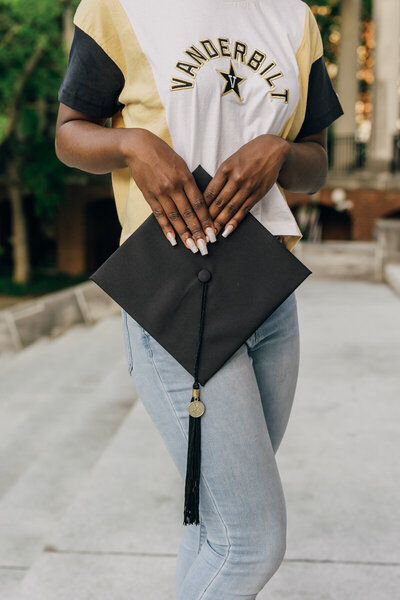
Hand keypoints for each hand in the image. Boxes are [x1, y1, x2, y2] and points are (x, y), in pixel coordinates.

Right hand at [122, 128, 216, 253]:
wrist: (139, 148)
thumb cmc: (164, 156)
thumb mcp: (182, 165)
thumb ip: (190, 183)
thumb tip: (200, 204)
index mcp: (185, 177)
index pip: (199, 203)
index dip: (206, 220)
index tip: (212, 232)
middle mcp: (174, 186)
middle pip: (188, 213)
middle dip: (198, 231)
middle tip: (205, 246)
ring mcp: (160, 192)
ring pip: (175, 217)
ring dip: (184, 234)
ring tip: (191, 246)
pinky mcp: (149, 196)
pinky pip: (159, 215)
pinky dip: (166, 228)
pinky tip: (173, 239)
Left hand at [203, 134, 289, 236]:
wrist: (272, 150)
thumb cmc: (248, 155)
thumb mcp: (231, 161)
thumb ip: (221, 177)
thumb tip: (210, 196)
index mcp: (226, 168)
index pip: (210, 191)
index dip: (202, 206)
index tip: (196, 216)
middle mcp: (236, 178)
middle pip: (219, 202)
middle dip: (209, 218)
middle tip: (200, 230)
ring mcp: (248, 187)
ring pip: (231, 209)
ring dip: (220, 223)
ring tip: (212, 234)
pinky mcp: (258, 194)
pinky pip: (244, 210)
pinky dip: (235, 222)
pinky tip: (228, 230)